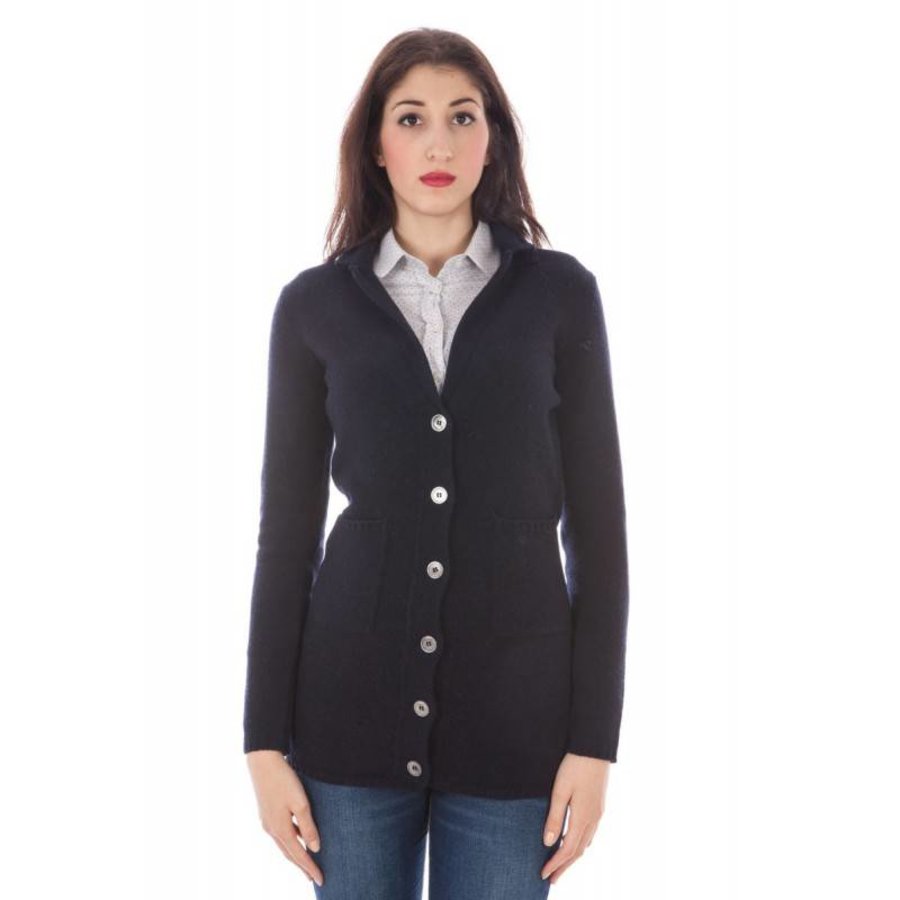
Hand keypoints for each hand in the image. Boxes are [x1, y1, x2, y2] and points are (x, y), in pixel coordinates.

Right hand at [246, 750, 324, 886]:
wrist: (263, 761)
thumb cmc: (284, 780)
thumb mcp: (301, 803)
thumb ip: (308, 827)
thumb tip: (315, 849)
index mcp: (280, 829)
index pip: (299, 855)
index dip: (310, 868)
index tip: (321, 880)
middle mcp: (271, 829)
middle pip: (289, 854)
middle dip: (302, 866)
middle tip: (313, 878)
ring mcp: (267, 821)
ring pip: (283, 845)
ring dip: (295, 855)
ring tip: (307, 862)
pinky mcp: (266, 813)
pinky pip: (280, 834)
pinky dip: (290, 842)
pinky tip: (297, 838)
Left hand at [540, 752, 609, 884]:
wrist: (594, 748)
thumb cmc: (574, 766)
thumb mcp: (560, 790)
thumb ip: (555, 817)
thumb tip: (548, 843)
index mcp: (583, 817)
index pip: (567, 850)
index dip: (555, 864)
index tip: (543, 875)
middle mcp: (593, 819)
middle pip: (578, 851)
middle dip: (564, 867)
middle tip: (552, 879)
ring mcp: (598, 813)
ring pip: (585, 843)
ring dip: (573, 857)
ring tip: (561, 865)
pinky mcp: (599, 805)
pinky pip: (590, 833)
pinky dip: (580, 844)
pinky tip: (574, 842)